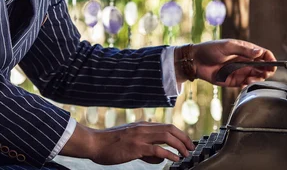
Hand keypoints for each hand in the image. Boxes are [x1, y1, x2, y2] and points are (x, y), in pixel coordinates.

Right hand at [60, 121, 192, 164]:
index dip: (180, 134)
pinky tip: (174, 159)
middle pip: (170, 129)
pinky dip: (169, 153)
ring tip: (185, 154)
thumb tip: (159, 156)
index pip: (166, 126)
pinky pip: (157, 149)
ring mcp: (140, 137)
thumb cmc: (110, 144)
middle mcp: (143, 128)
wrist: (94, 143)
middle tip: (191, 148)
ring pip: (166, 136)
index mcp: (142, 126)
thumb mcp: (130, 141)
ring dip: (179, 145)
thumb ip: (146, 147)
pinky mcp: (136, 147)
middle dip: (184, 138)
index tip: (187, 143)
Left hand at [174, 39, 275, 86]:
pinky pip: (246, 84)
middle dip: (267, 70)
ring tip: (252, 77)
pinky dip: (248, 84)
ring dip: (258, 77)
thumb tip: (259, 52)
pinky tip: (246, 82)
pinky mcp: (234, 81)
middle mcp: (244, 61)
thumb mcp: (227, 46)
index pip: (262, 54)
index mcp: (245, 50)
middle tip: (265, 72)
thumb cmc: (210, 50)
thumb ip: (244, 50)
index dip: (270, 58)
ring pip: (256, 76)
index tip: (273, 63)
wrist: (196, 61)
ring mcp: (240, 71)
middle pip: (262, 67)